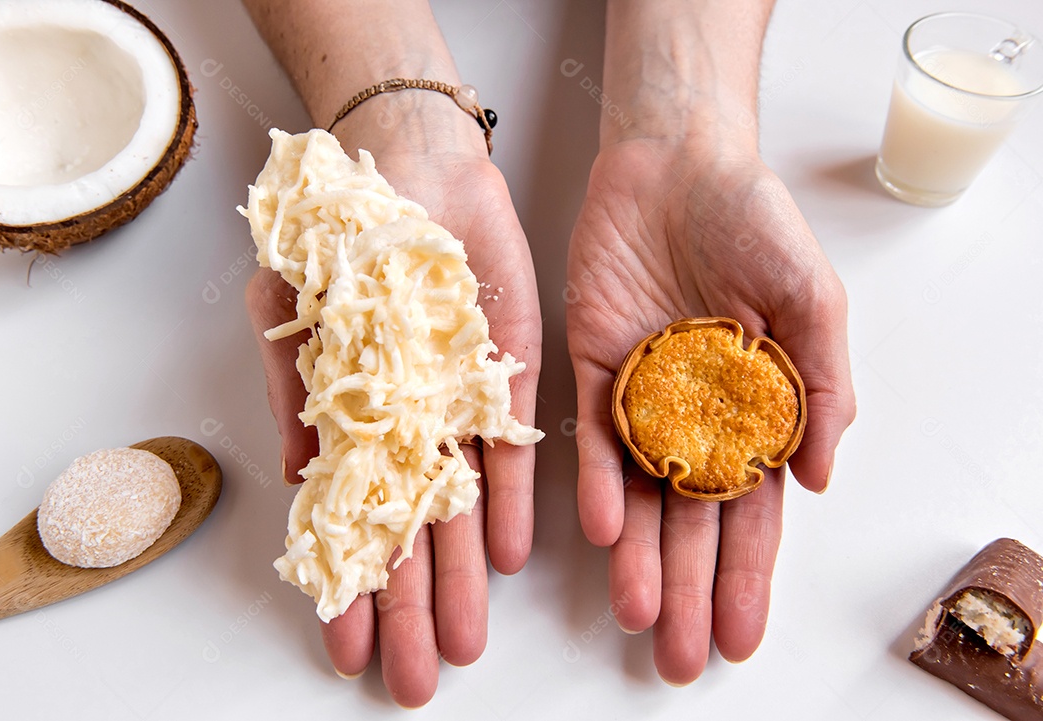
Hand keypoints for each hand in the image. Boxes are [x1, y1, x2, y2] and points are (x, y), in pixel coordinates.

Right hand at [245, 100, 540, 706]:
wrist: (403, 165)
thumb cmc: (335, 235)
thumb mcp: (290, 310)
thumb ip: (295, 394)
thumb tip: (296, 477)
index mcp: (356, 422)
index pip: (353, 523)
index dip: (352, 588)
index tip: (347, 652)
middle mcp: (413, 427)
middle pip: (415, 534)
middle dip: (415, 609)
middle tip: (419, 679)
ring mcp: (463, 404)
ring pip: (466, 507)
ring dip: (465, 576)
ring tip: (466, 643)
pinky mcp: (512, 372)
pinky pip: (516, 448)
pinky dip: (514, 500)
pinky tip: (514, 556)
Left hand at [566, 137, 854, 683]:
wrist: (678, 161)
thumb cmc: (755, 221)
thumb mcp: (813, 299)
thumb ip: (822, 386)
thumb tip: (816, 481)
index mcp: (753, 411)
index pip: (750, 512)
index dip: (746, 575)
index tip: (739, 637)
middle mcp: (693, 416)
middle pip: (688, 520)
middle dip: (685, 587)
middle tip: (677, 656)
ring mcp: (640, 396)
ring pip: (635, 492)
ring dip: (635, 553)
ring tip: (637, 613)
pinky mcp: (590, 367)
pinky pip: (590, 435)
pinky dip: (593, 480)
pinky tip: (598, 527)